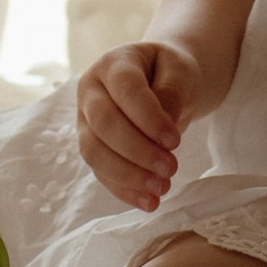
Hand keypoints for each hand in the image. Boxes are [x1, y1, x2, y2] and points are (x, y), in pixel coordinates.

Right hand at [77, 40, 206, 210]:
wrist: (164, 82)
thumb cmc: (170, 73)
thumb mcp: (180, 70)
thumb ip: (172, 91)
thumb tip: (164, 124)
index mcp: (112, 64)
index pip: (125, 90)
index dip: (148, 118)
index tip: (175, 141)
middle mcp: (91, 92)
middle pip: (104, 124)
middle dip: (137, 150)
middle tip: (170, 168)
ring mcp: (86, 122)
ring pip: (95, 153)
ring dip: (128, 175)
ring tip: (161, 189)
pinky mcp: (93, 149)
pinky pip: (102, 173)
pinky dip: (124, 190)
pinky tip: (149, 202)